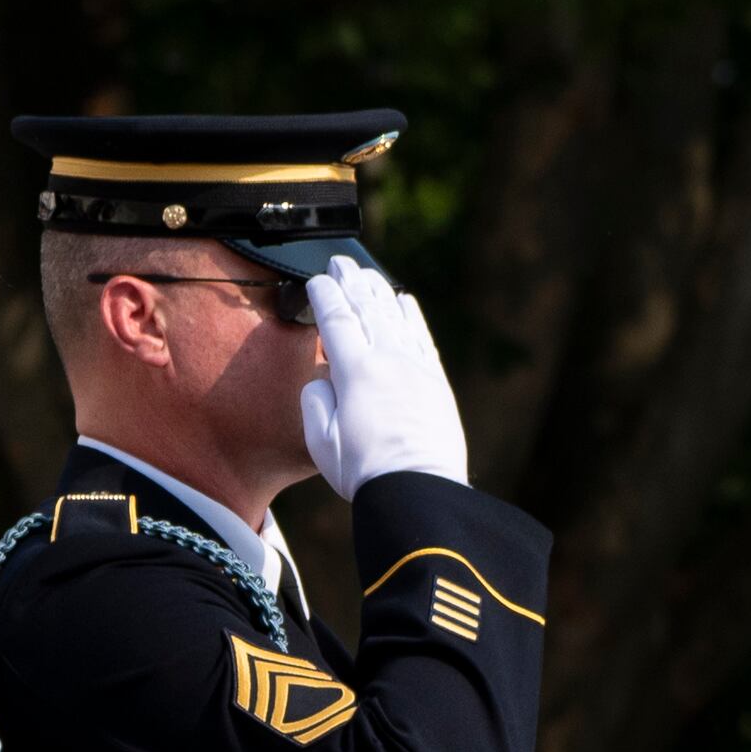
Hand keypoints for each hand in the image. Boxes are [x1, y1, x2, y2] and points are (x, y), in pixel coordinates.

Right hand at [295, 259, 470, 497]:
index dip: (325, 296)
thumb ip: (315, 402)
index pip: (336, 320)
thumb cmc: (365, 472)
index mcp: (355, 371)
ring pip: (395, 317)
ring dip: (379, 291)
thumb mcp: (321, 442)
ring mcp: (415, 367)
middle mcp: (388, 359)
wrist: (418, 488)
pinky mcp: (435, 381)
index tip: (316, 281)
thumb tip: (323, 378)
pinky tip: (404, 301)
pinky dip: (410, 314)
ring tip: (367, 274)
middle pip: (367, 309)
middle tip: (340, 263)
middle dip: (351, 282)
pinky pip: (421, 337)